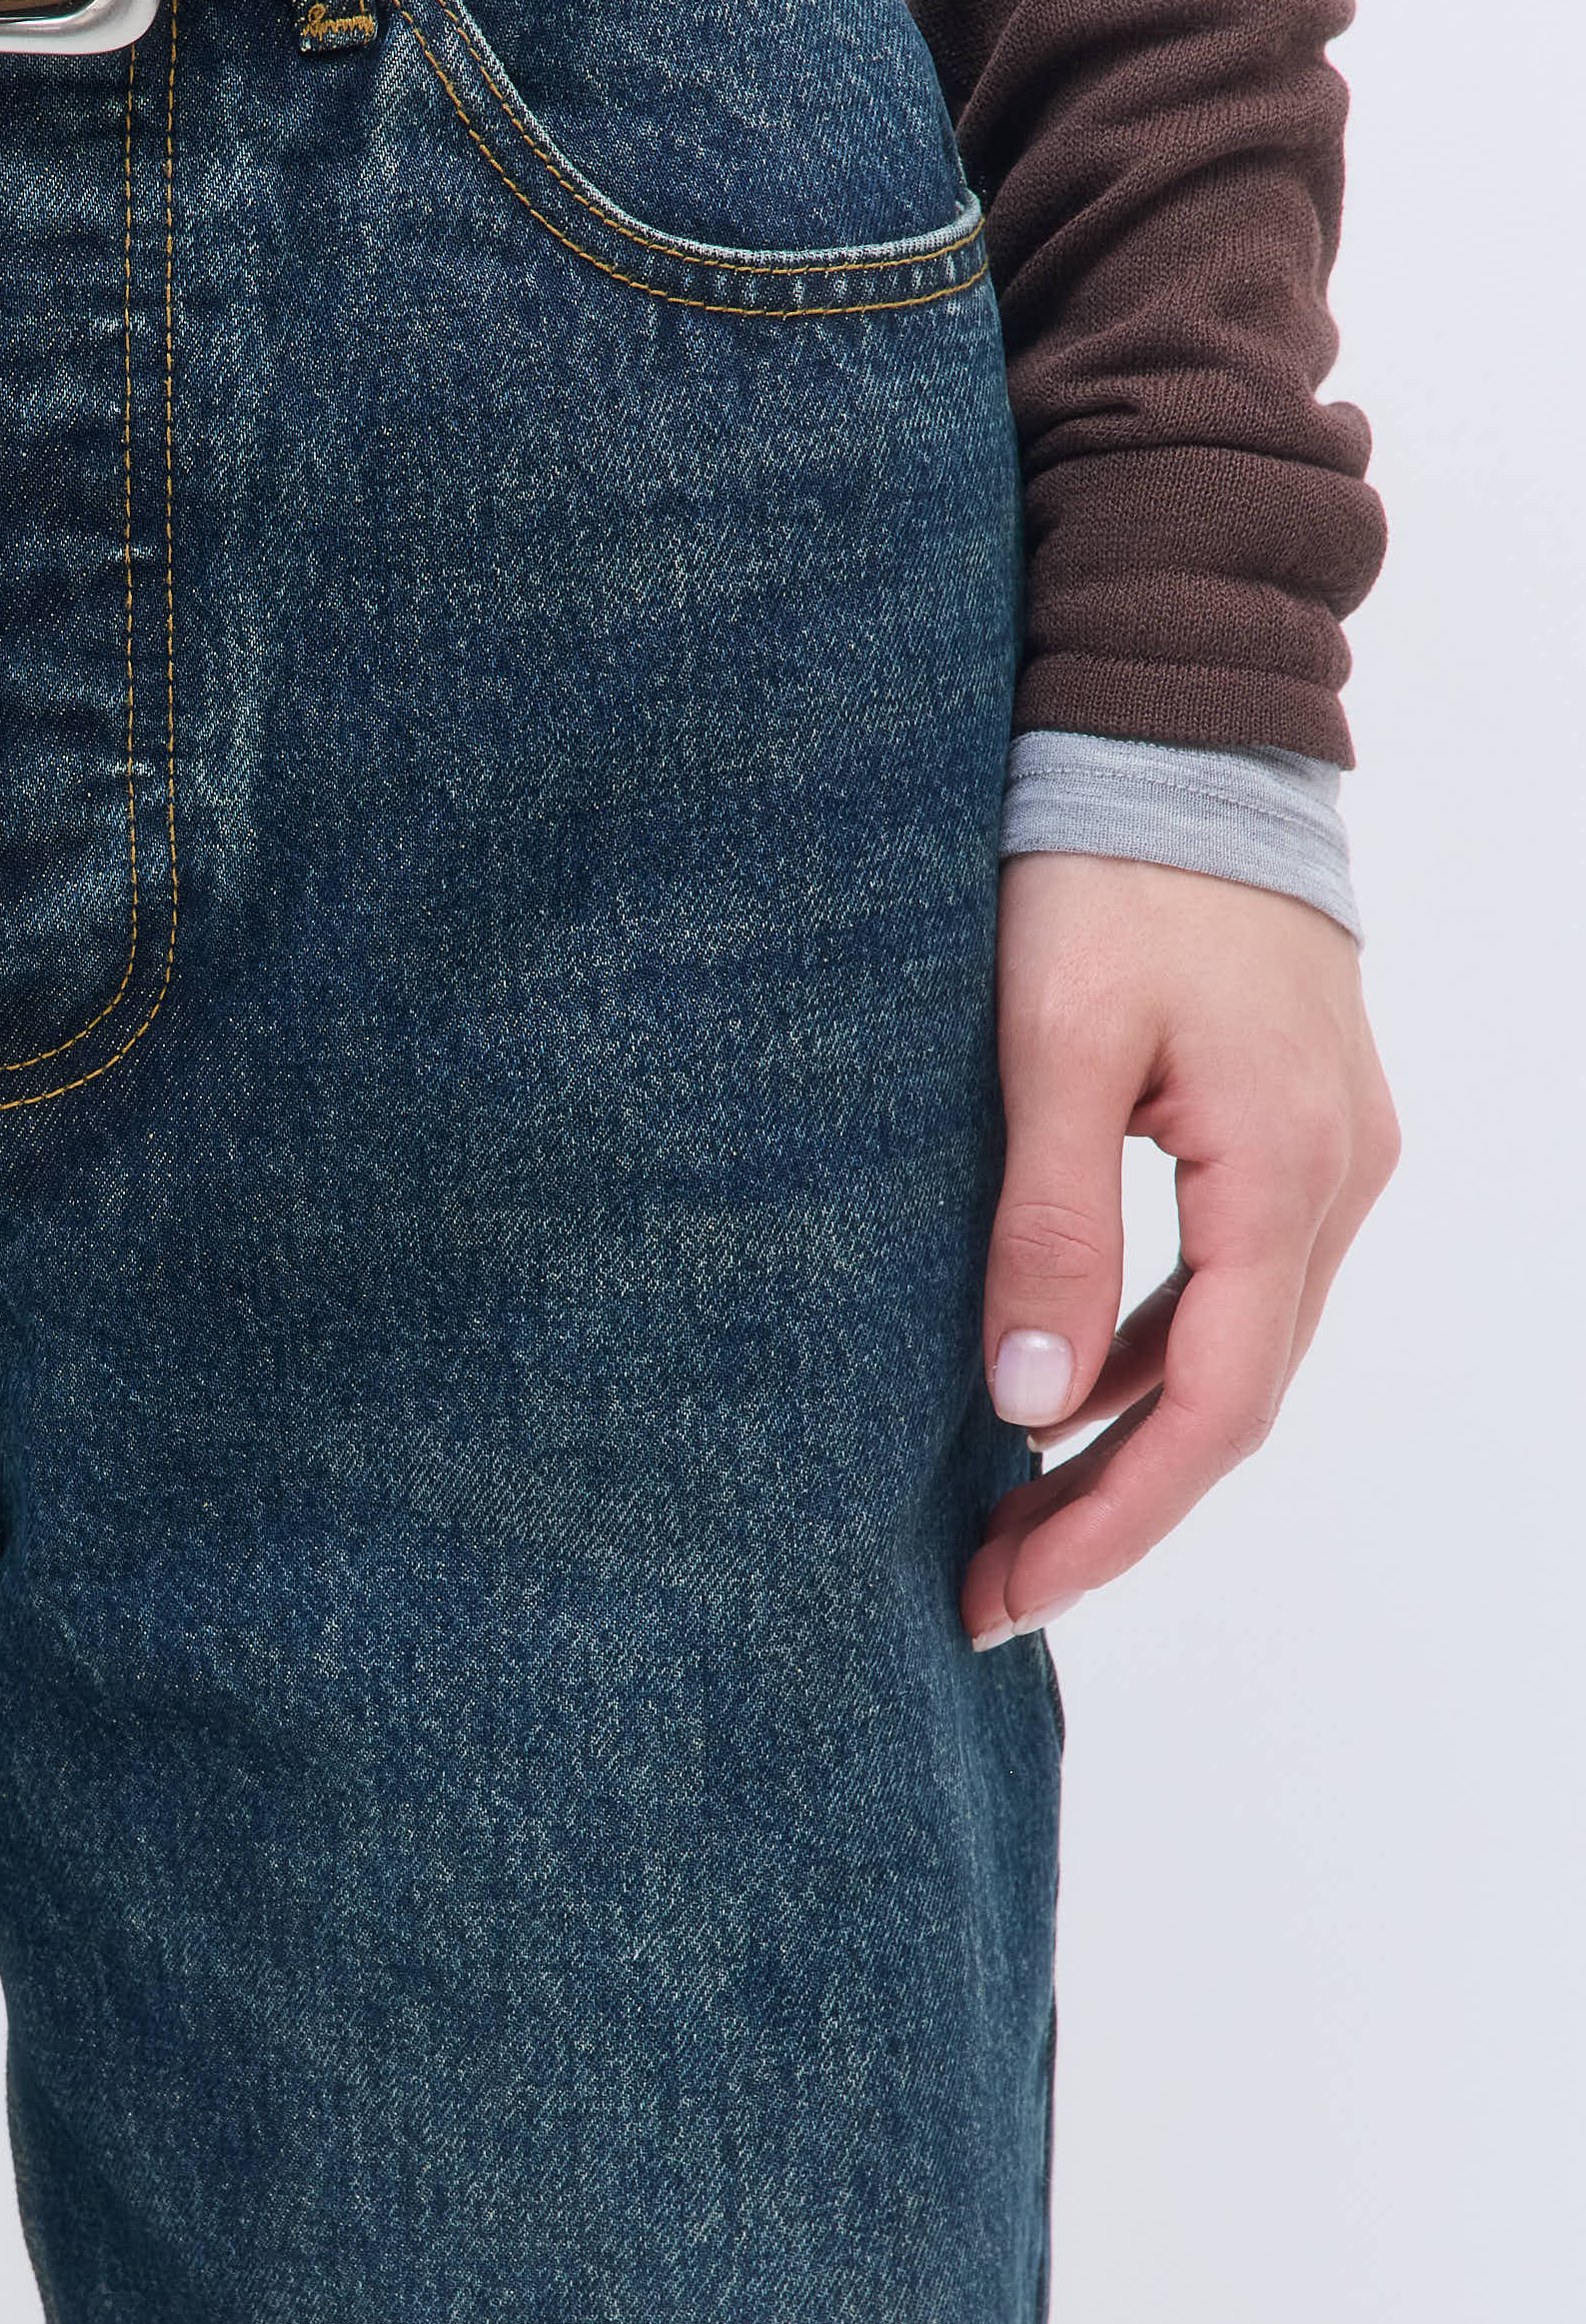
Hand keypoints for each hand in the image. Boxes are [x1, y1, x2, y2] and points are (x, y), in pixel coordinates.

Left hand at [965, 850, 1397, 1646]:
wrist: (1179, 728)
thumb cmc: (1105, 867)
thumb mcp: (1051, 1046)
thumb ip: (1045, 1224)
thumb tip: (1026, 1403)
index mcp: (1282, 1171)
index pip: (1211, 1409)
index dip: (1113, 1522)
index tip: (1008, 1595)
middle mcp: (1334, 1177)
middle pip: (1235, 1401)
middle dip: (1114, 1509)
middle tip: (987, 1589)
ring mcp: (1328, 1152)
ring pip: (1239, 1348)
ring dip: (1130, 1439)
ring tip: (1010, 1516)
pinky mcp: (1292, 1123)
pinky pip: (1234, 1280)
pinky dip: (1148, 1351)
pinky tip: (1059, 1388)